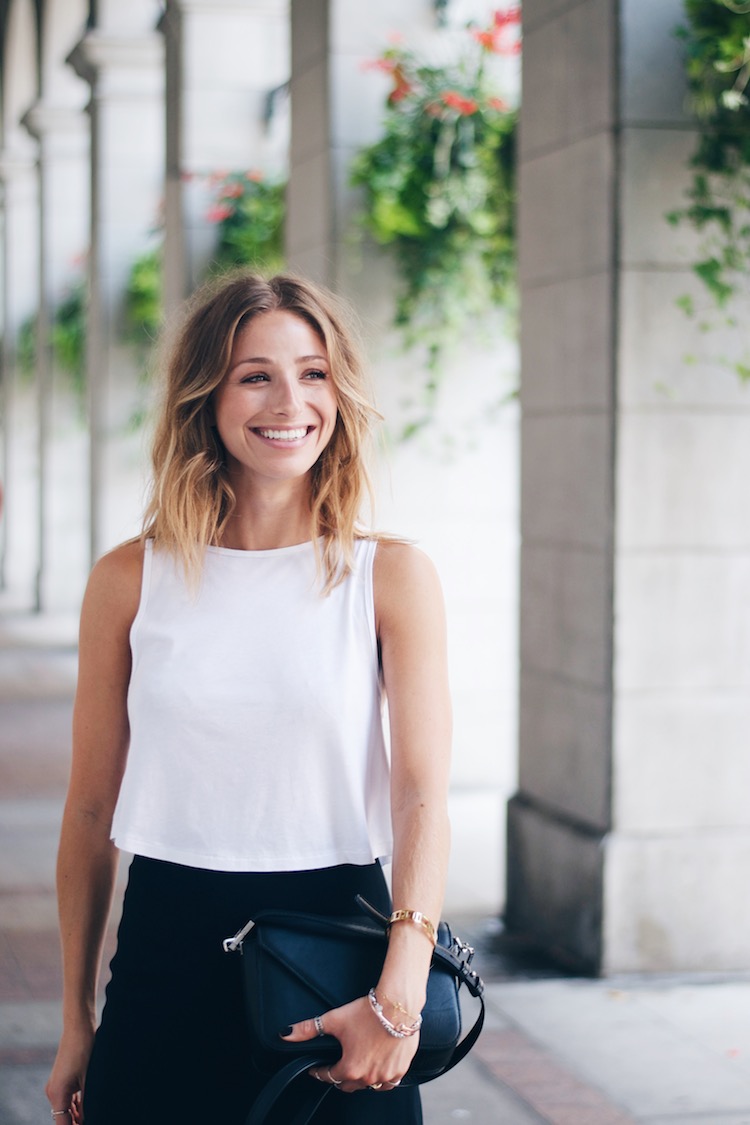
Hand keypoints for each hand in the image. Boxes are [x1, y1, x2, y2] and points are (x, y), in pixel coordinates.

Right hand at [46, 1027, 93, 1123]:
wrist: (79, 1026)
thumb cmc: (85, 1049)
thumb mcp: (89, 1079)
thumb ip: (87, 1102)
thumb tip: (88, 1119)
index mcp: (58, 1094)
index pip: (63, 1124)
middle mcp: (53, 1092)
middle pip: (63, 1118)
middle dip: (77, 1122)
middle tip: (95, 1119)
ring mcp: (56, 1085)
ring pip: (66, 1109)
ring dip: (78, 1115)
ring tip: (95, 1115)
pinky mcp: (61, 1079)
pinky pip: (68, 1099)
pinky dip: (77, 1105)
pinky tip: (89, 1106)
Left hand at [281, 995, 418, 1092]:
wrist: (397, 1006)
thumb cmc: (368, 1012)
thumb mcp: (334, 1019)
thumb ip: (308, 1029)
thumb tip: (286, 1034)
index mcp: (349, 1068)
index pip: (328, 1076)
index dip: (320, 1071)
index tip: (316, 1069)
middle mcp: (367, 1076)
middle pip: (348, 1085)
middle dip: (339, 1077)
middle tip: (336, 1067)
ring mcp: (386, 1075)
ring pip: (369, 1086)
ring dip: (361, 1079)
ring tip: (357, 1068)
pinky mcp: (400, 1070)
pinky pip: (389, 1083)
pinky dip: (382, 1079)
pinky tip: (378, 1070)